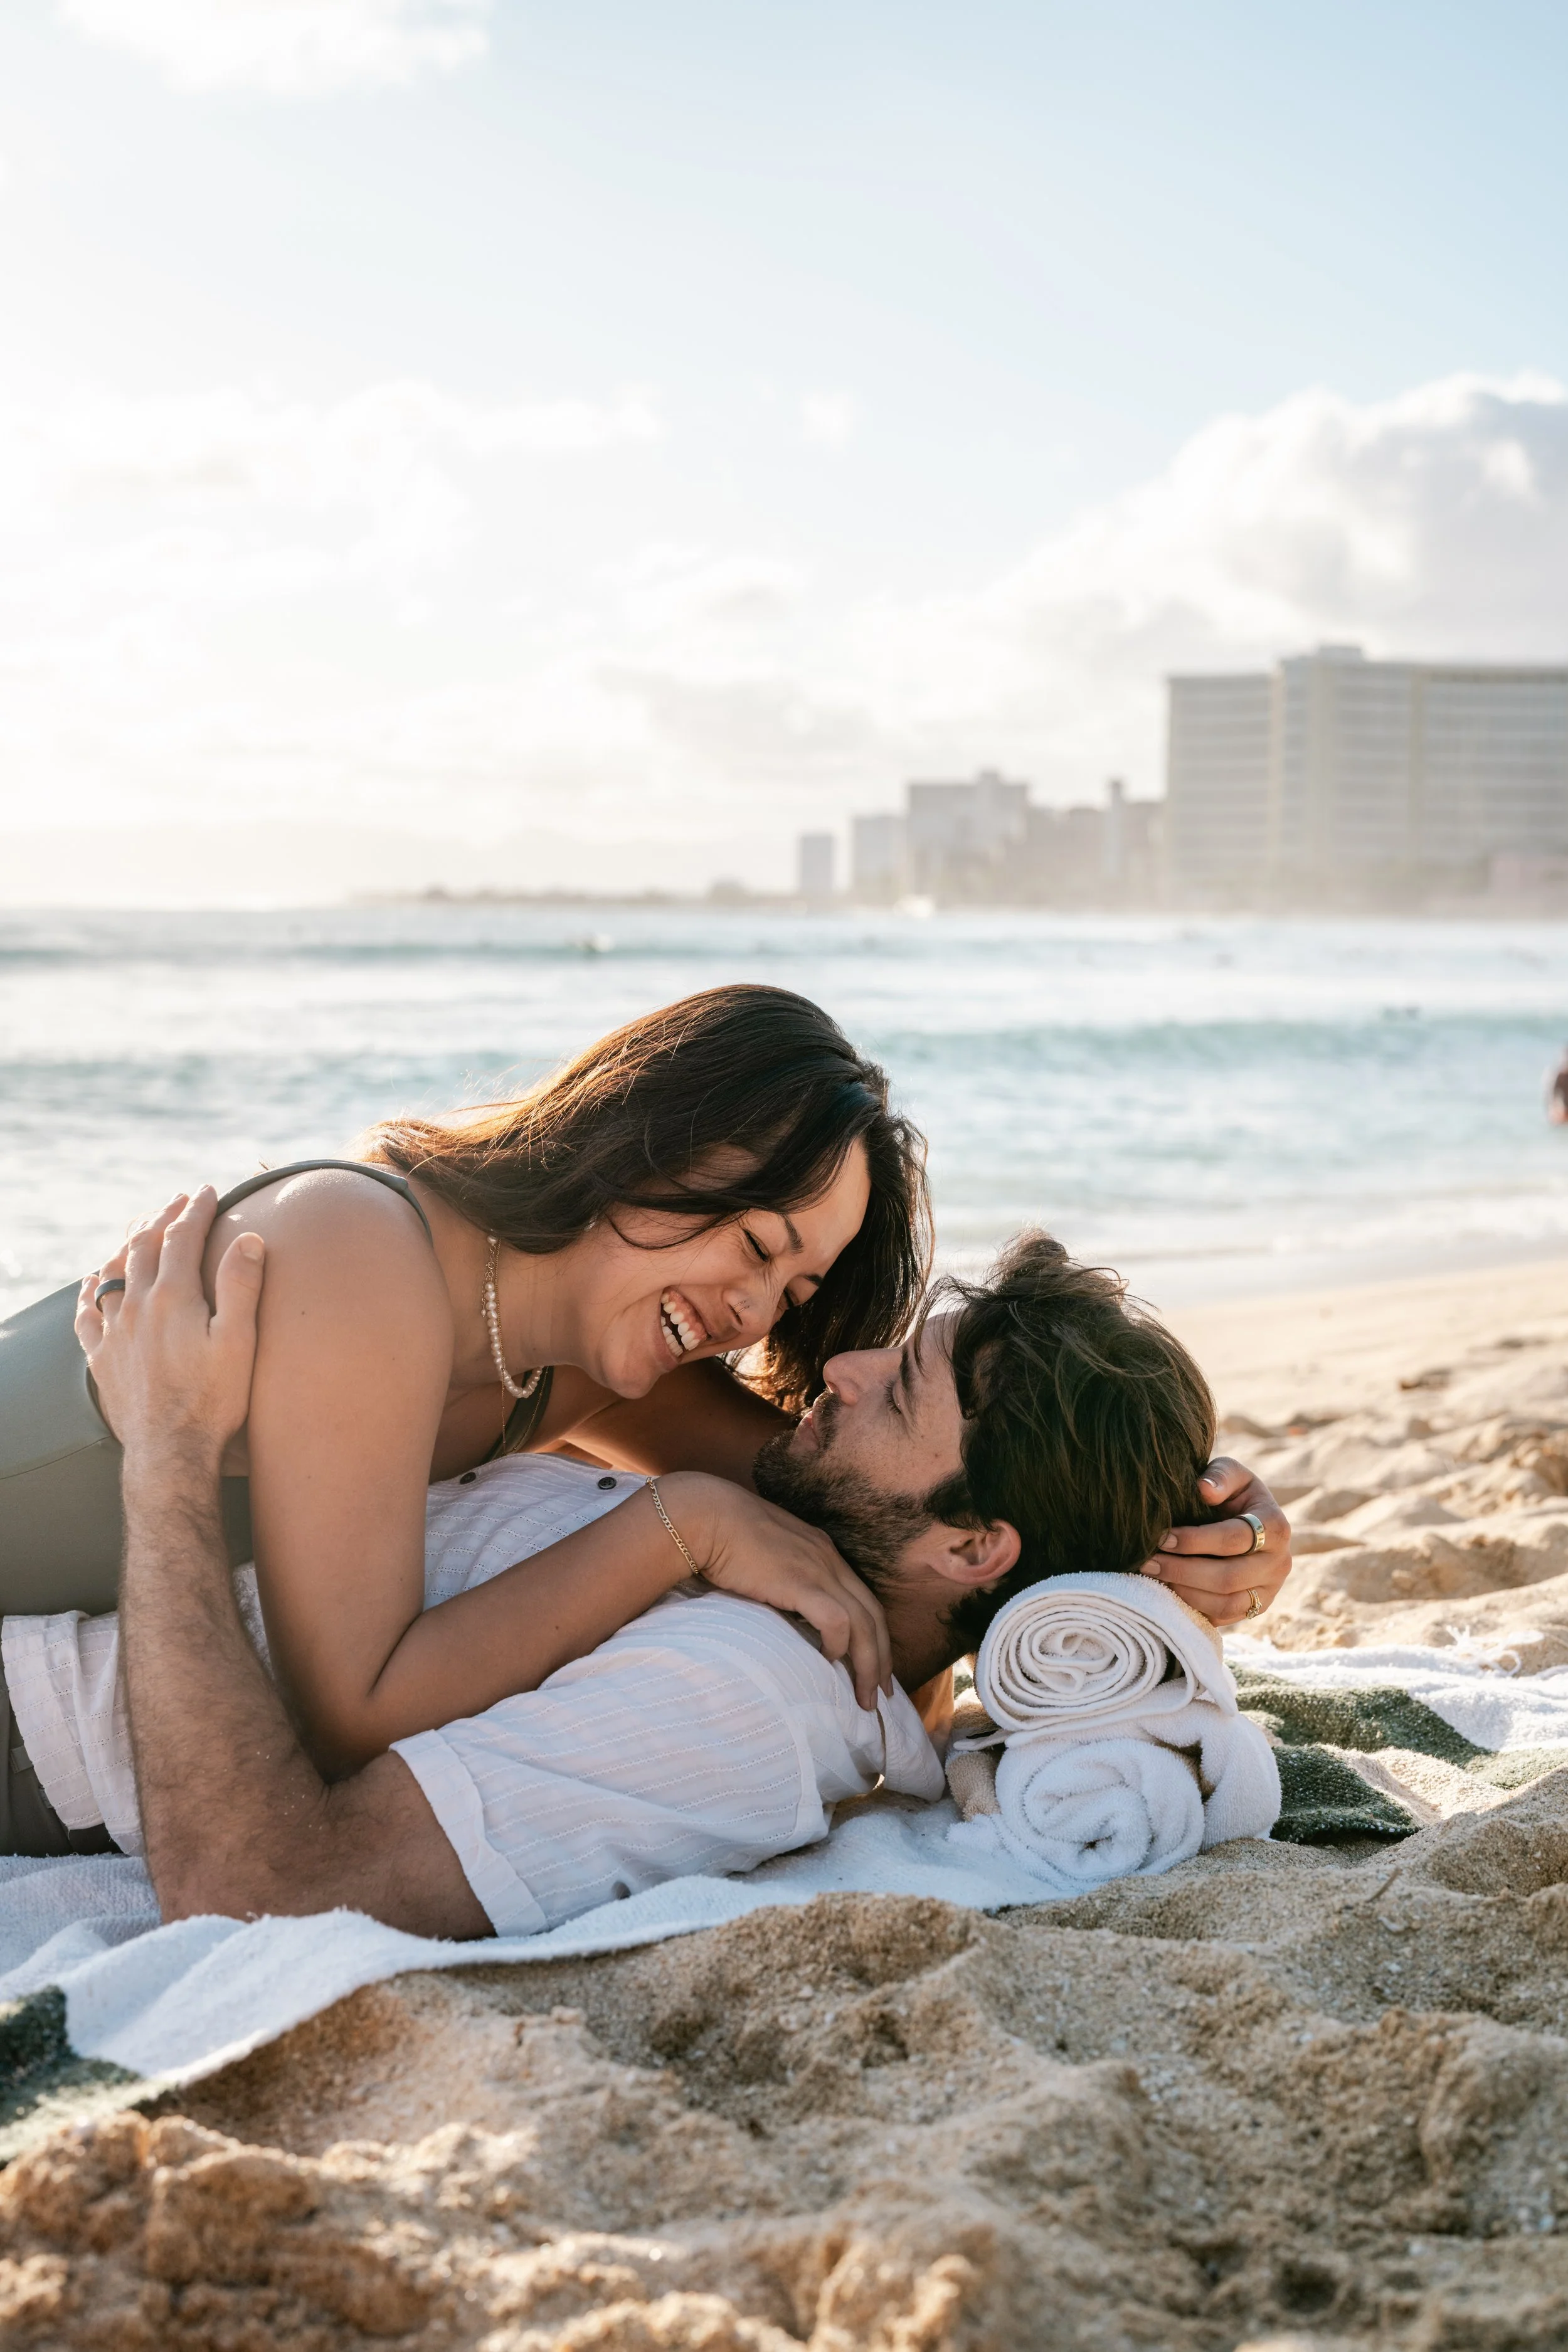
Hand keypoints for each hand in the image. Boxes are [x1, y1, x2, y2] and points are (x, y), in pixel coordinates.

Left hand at [76, 1187, 265, 1464]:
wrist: (170, 1452)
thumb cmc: (213, 1400)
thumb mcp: (240, 1342)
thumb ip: (241, 1287)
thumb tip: (247, 1239)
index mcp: (174, 1297)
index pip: (182, 1237)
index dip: (196, 1209)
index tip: (208, 1190)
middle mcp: (137, 1307)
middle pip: (144, 1246)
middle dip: (162, 1217)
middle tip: (178, 1201)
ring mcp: (114, 1332)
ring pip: (112, 1273)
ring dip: (126, 1245)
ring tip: (139, 1230)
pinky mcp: (101, 1358)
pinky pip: (86, 1313)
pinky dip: (89, 1290)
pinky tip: (91, 1282)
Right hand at [659, 1473, 892, 1711]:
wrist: (705, 1516)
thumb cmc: (723, 1535)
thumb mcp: (765, 1555)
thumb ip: (781, 1577)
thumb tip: (780, 1608)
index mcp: (823, 1552)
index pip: (863, 1598)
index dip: (875, 1633)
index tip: (876, 1664)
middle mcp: (829, 1560)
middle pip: (873, 1615)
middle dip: (883, 1656)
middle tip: (883, 1692)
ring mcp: (817, 1570)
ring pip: (863, 1624)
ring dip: (869, 1664)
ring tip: (865, 1698)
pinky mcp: (799, 1583)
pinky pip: (836, 1621)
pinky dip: (838, 1644)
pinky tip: (828, 1663)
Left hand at [1143, 1457, 1291, 1628]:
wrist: (1246, 1521)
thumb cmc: (1232, 1493)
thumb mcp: (1231, 1473)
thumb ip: (1220, 1475)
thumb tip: (1203, 1490)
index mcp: (1275, 1527)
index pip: (1233, 1539)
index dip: (1194, 1540)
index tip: (1162, 1537)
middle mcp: (1279, 1563)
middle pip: (1228, 1577)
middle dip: (1182, 1570)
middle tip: (1147, 1561)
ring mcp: (1269, 1591)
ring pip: (1225, 1604)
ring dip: (1184, 1592)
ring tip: (1153, 1576)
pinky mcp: (1254, 1609)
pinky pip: (1222, 1618)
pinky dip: (1191, 1607)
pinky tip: (1166, 1591)